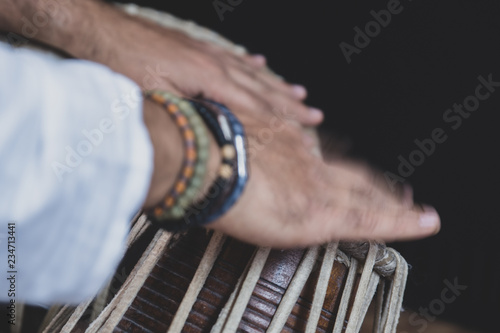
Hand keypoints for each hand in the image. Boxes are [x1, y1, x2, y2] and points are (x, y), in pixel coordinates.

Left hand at [2, 0, 322, 126]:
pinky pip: (232, 58)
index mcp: (209, 78)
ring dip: (277, 86)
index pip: (256, 104)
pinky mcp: (196, 48)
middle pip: (262, 89)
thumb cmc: (123, 65)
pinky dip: (250, 66)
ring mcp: (207, 53)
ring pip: (252, 73)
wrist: (100, 31)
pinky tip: (260, 65)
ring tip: (299, 94)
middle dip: (290, 105)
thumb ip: (189, 113)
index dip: (283, 119)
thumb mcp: (155, 97)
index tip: (306, 127)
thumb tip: (214, 134)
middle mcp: (215, 63)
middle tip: (314, 114)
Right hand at [208, 113, 440, 247]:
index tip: (352, 175)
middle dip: (378, 186)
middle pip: (354, 176)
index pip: (324, 158)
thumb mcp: (227, 141)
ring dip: (394, 203)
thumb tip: (237, 157)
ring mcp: (319, 187)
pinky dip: (401, 221)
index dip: (342, 168)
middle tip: (400, 192)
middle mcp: (310, 162)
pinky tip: (423, 222)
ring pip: (369, 196)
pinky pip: (372, 219)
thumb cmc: (205, 151)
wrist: (204, 162)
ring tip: (416, 211)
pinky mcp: (324, 213)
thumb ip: (242, 150)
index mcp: (286, 146)